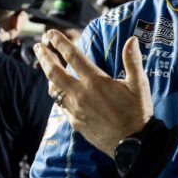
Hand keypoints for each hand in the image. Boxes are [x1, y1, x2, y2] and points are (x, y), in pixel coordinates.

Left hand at [34, 30, 152, 156]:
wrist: (132, 144)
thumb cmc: (137, 112)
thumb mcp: (139, 85)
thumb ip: (132, 61)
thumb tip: (132, 40)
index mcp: (96, 81)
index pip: (73, 56)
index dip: (60, 42)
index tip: (50, 33)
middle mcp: (81, 94)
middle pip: (54, 72)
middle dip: (44, 57)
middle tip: (38, 46)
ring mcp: (76, 110)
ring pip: (54, 90)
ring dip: (48, 76)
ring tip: (46, 67)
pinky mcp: (75, 123)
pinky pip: (62, 105)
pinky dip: (58, 94)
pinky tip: (60, 92)